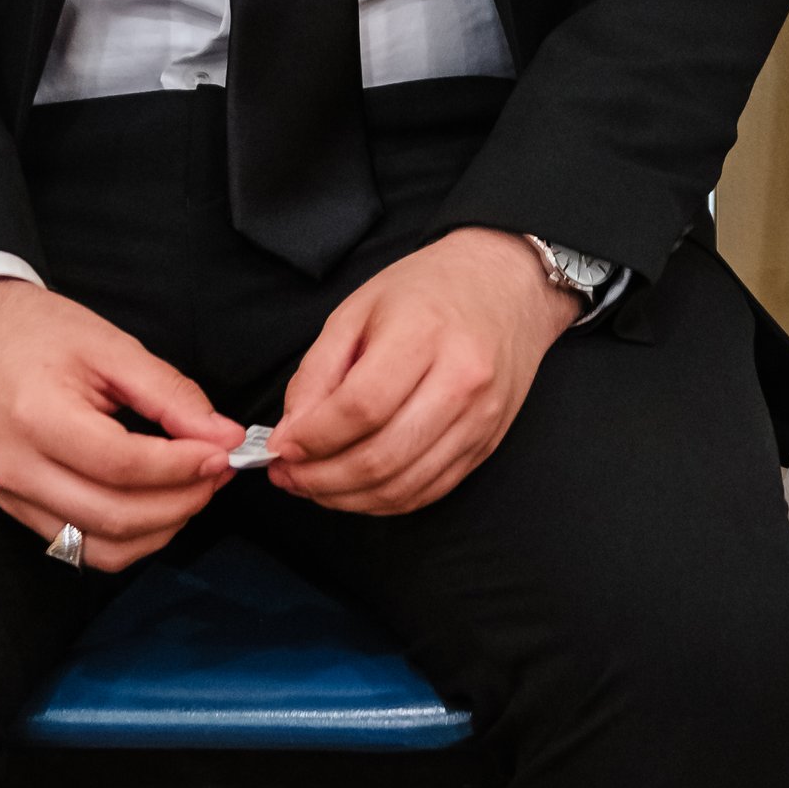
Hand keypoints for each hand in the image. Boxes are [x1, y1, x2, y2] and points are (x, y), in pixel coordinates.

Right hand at [0, 277, 242, 572]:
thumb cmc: (34, 331)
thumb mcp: (110, 346)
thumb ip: (170, 395)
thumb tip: (223, 436)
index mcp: (36, 417)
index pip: (124, 466)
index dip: (183, 466)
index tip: (224, 451)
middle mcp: (16, 469)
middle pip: (115, 517)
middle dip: (182, 501)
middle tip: (218, 470)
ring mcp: (11, 496)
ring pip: (101, 548)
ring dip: (161, 528)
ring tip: (194, 488)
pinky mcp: (15, 509)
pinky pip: (81, 547)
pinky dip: (129, 536)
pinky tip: (157, 504)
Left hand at [268, 229, 580, 518]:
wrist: (508, 286)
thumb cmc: (429, 290)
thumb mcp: (358, 309)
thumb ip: (318, 371)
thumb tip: (291, 434)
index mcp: (424, 334)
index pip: (361, 408)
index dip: (313, 438)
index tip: (280, 447)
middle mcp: (461, 381)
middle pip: (381, 456)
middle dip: (320, 478)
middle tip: (287, 475)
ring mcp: (480, 418)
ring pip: (403, 486)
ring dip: (347, 498)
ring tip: (312, 486)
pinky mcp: (488, 442)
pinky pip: (429, 491)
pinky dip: (384, 501)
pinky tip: (354, 489)